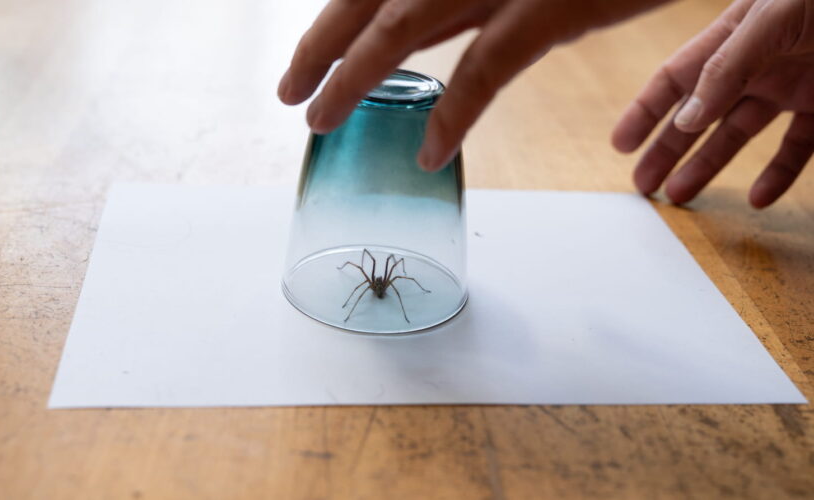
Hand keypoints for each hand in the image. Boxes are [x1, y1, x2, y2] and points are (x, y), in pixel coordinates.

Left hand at [279, 0, 667, 169]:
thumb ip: (459, 3)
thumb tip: (410, 36)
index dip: (328, 25)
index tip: (300, 64)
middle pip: (368, 2)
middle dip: (320, 50)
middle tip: (290, 96)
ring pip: (403, 29)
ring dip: (356, 79)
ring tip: (322, 120)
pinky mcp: (548, 8)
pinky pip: (484, 69)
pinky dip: (453, 115)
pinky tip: (429, 153)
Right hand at [612, 0, 813, 207]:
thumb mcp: (770, 19)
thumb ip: (726, 67)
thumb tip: (686, 118)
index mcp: (733, 37)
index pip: (676, 79)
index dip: (645, 112)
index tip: (620, 145)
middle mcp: (756, 66)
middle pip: (699, 115)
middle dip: (667, 150)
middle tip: (643, 185)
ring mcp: (792, 87)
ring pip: (740, 136)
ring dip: (709, 167)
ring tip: (682, 197)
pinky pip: (798, 148)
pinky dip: (779, 173)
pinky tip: (760, 196)